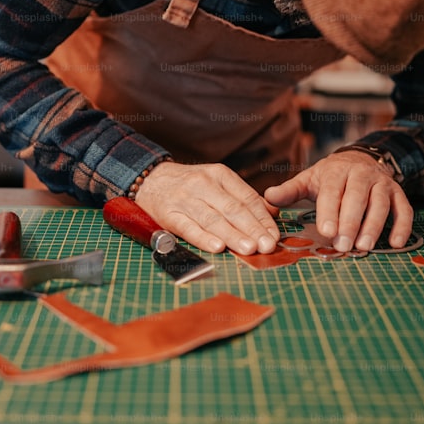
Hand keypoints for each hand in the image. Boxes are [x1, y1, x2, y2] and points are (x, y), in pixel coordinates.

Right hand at [134, 162, 279, 255]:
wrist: (150, 179)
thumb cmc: (189, 185)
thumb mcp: (217, 182)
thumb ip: (243, 198)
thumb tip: (272, 214)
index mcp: (220, 175)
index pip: (247, 198)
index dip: (262, 218)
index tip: (274, 235)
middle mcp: (203, 184)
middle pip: (232, 209)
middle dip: (252, 229)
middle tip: (266, 245)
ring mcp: (185, 199)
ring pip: (213, 219)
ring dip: (232, 235)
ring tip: (248, 248)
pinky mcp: (168, 214)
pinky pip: (188, 227)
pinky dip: (203, 238)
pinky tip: (217, 247)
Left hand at [263, 150, 412, 252]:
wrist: (360, 160)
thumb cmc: (331, 177)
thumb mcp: (309, 179)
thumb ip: (290, 190)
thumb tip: (267, 197)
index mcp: (336, 171)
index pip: (332, 191)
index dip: (330, 211)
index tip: (326, 231)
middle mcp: (361, 175)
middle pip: (357, 198)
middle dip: (350, 222)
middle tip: (343, 245)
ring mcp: (382, 183)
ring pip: (380, 204)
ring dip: (374, 226)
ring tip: (364, 246)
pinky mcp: (398, 193)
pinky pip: (404, 209)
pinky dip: (402, 226)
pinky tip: (396, 243)